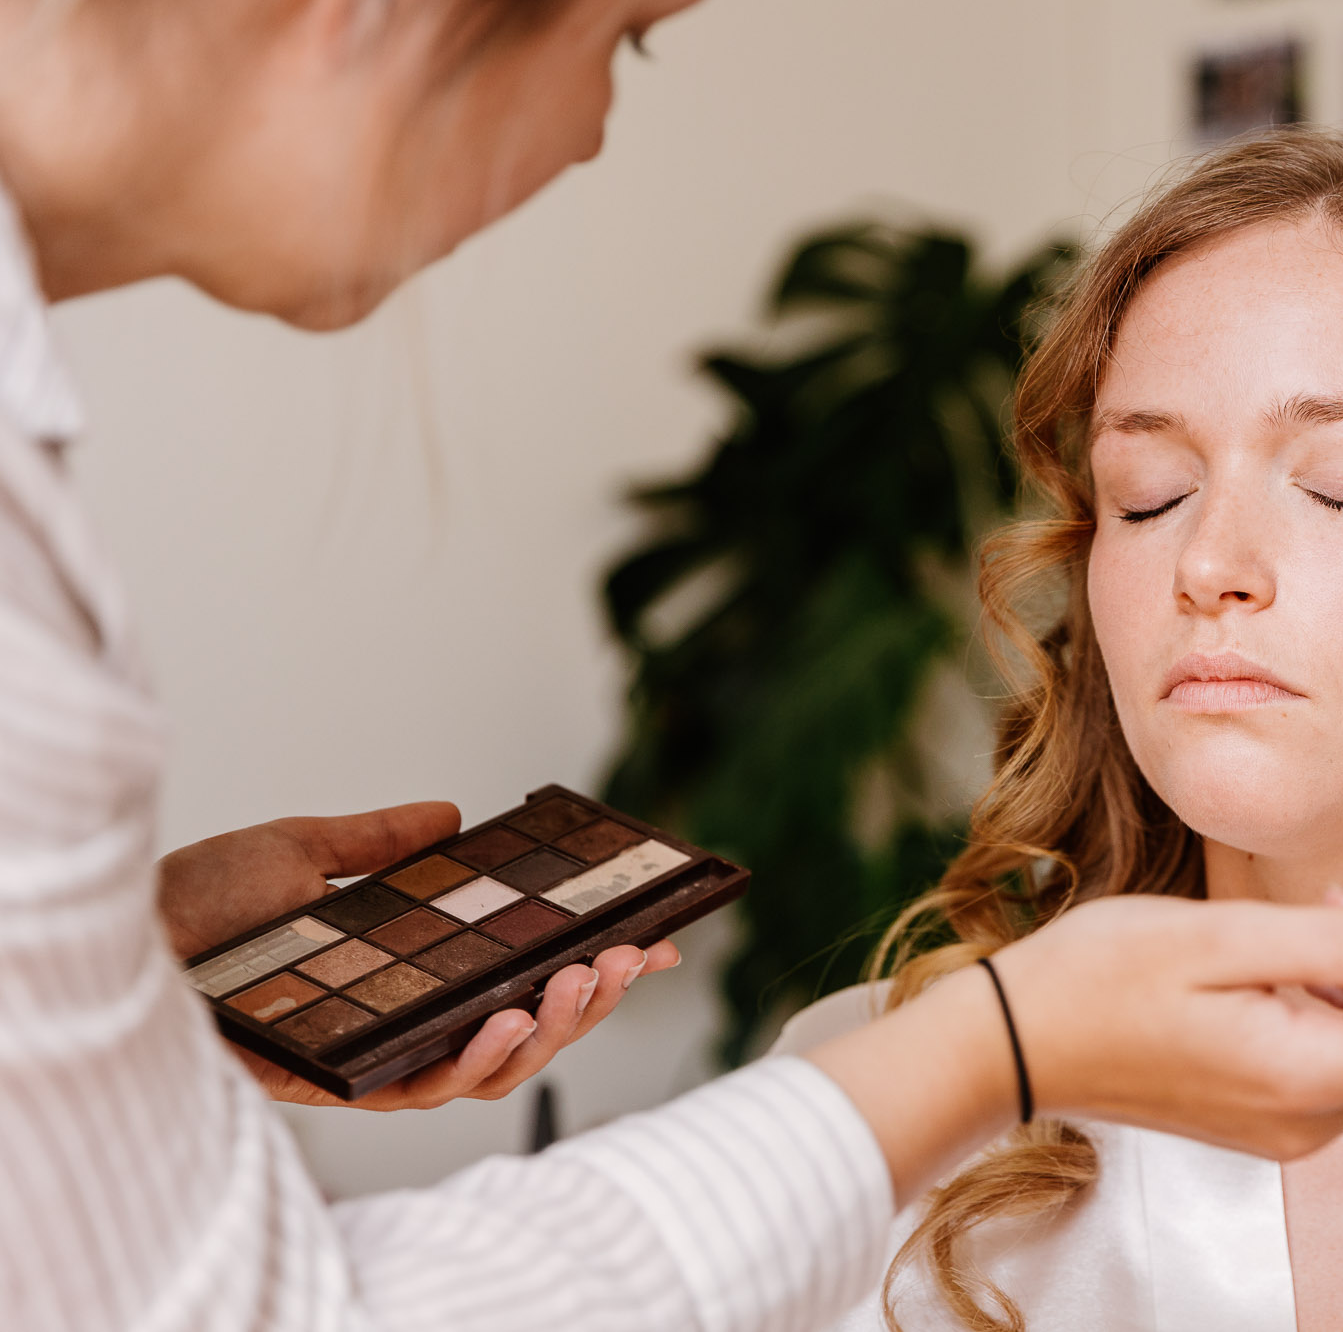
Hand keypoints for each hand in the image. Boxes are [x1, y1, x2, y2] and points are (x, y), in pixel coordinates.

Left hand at [158, 801, 680, 1110]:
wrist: (125, 936)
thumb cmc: (196, 908)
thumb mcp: (300, 852)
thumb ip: (379, 843)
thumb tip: (449, 816)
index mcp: (410, 974)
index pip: (519, 976)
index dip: (590, 966)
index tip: (655, 937)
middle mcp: (403, 1025)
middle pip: (524, 1029)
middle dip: (591, 998)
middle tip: (632, 956)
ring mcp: (377, 1058)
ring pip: (492, 1067)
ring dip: (554, 1027)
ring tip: (585, 980)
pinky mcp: (342, 1084)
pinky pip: (428, 1088)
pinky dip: (479, 1057)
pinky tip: (511, 1015)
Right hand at [807, 893, 1342, 1201]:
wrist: (1010, 1043)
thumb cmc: (1100, 979)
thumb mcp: (1224, 936)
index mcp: (1308, 1079)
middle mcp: (1308, 1122)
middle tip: (1338, 897)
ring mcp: (1282, 1127)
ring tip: (1293, 921)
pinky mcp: (1256, 1116)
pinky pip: (1328, 1063)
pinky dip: (1323, 1004)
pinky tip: (1267, 962)